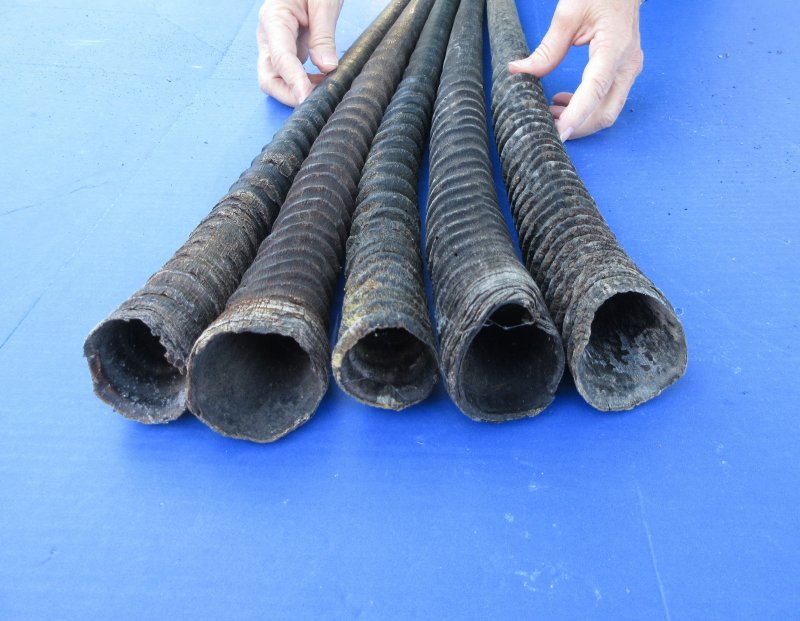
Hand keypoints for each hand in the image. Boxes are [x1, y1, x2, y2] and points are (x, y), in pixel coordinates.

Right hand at [257, 0, 343, 105]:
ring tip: (325, 91)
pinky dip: (303, 84)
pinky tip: (323, 83)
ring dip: (296, 92)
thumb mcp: (324, 2)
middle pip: (268, 77)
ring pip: (276, 79)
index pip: (281, 59)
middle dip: (288, 95)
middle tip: (315, 103)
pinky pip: (288, 74)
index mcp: (274, 19)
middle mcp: (269, 35)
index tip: (307, 99)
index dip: (294, 82)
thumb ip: (323, 36)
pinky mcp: (287, 48)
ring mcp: (276, 44)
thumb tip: (326, 67)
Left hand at [509, 0, 642, 140]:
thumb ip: (547, 49)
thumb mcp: (568, 14)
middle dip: (577, 127)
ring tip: (550, 111)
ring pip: (607, 111)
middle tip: (547, 126)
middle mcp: (626, 64)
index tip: (559, 133)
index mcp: (614, 48)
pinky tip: (563, 101)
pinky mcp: (624, 71)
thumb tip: (519, 70)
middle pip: (605, 113)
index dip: (577, 116)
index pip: (595, 91)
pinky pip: (608, 100)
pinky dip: (586, 109)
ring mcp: (629, 69)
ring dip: (579, 120)